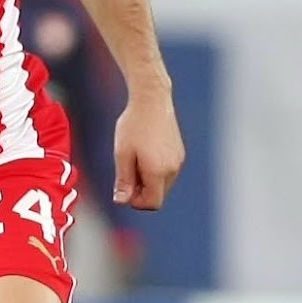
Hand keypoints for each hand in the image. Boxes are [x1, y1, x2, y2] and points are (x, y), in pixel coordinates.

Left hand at [112, 90, 182, 211]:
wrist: (152, 99)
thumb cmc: (133, 125)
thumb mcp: (122, 153)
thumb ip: (123, 180)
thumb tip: (121, 201)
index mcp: (158, 171)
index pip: (153, 203)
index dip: (137, 201)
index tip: (125, 186)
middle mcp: (173, 168)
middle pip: (158, 195)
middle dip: (142, 190)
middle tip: (127, 170)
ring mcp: (178, 161)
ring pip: (163, 184)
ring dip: (148, 180)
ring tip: (135, 158)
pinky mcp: (180, 153)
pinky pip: (168, 172)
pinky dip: (156, 170)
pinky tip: (145, 152)